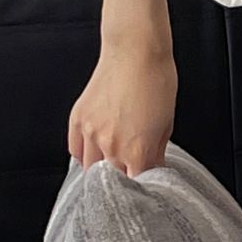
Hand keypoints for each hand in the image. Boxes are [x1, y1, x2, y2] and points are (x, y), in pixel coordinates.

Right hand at [68, 38, 176, 175]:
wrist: (135, 53)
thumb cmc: (157, 83)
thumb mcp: (166, 124)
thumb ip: (156, 152)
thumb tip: (153, 168)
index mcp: (136, 150)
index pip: (136, 185)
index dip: (142, 188)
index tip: (145, 187)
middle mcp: (110, 146)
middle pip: (112, 181)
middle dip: (123, 181)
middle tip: (130, 177)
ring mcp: (90, 133)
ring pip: (90, 169)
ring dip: (101, 171)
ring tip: (112, 168)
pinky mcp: (77, 119)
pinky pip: (75, 150)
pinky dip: (84, 156)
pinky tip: (95, 154)